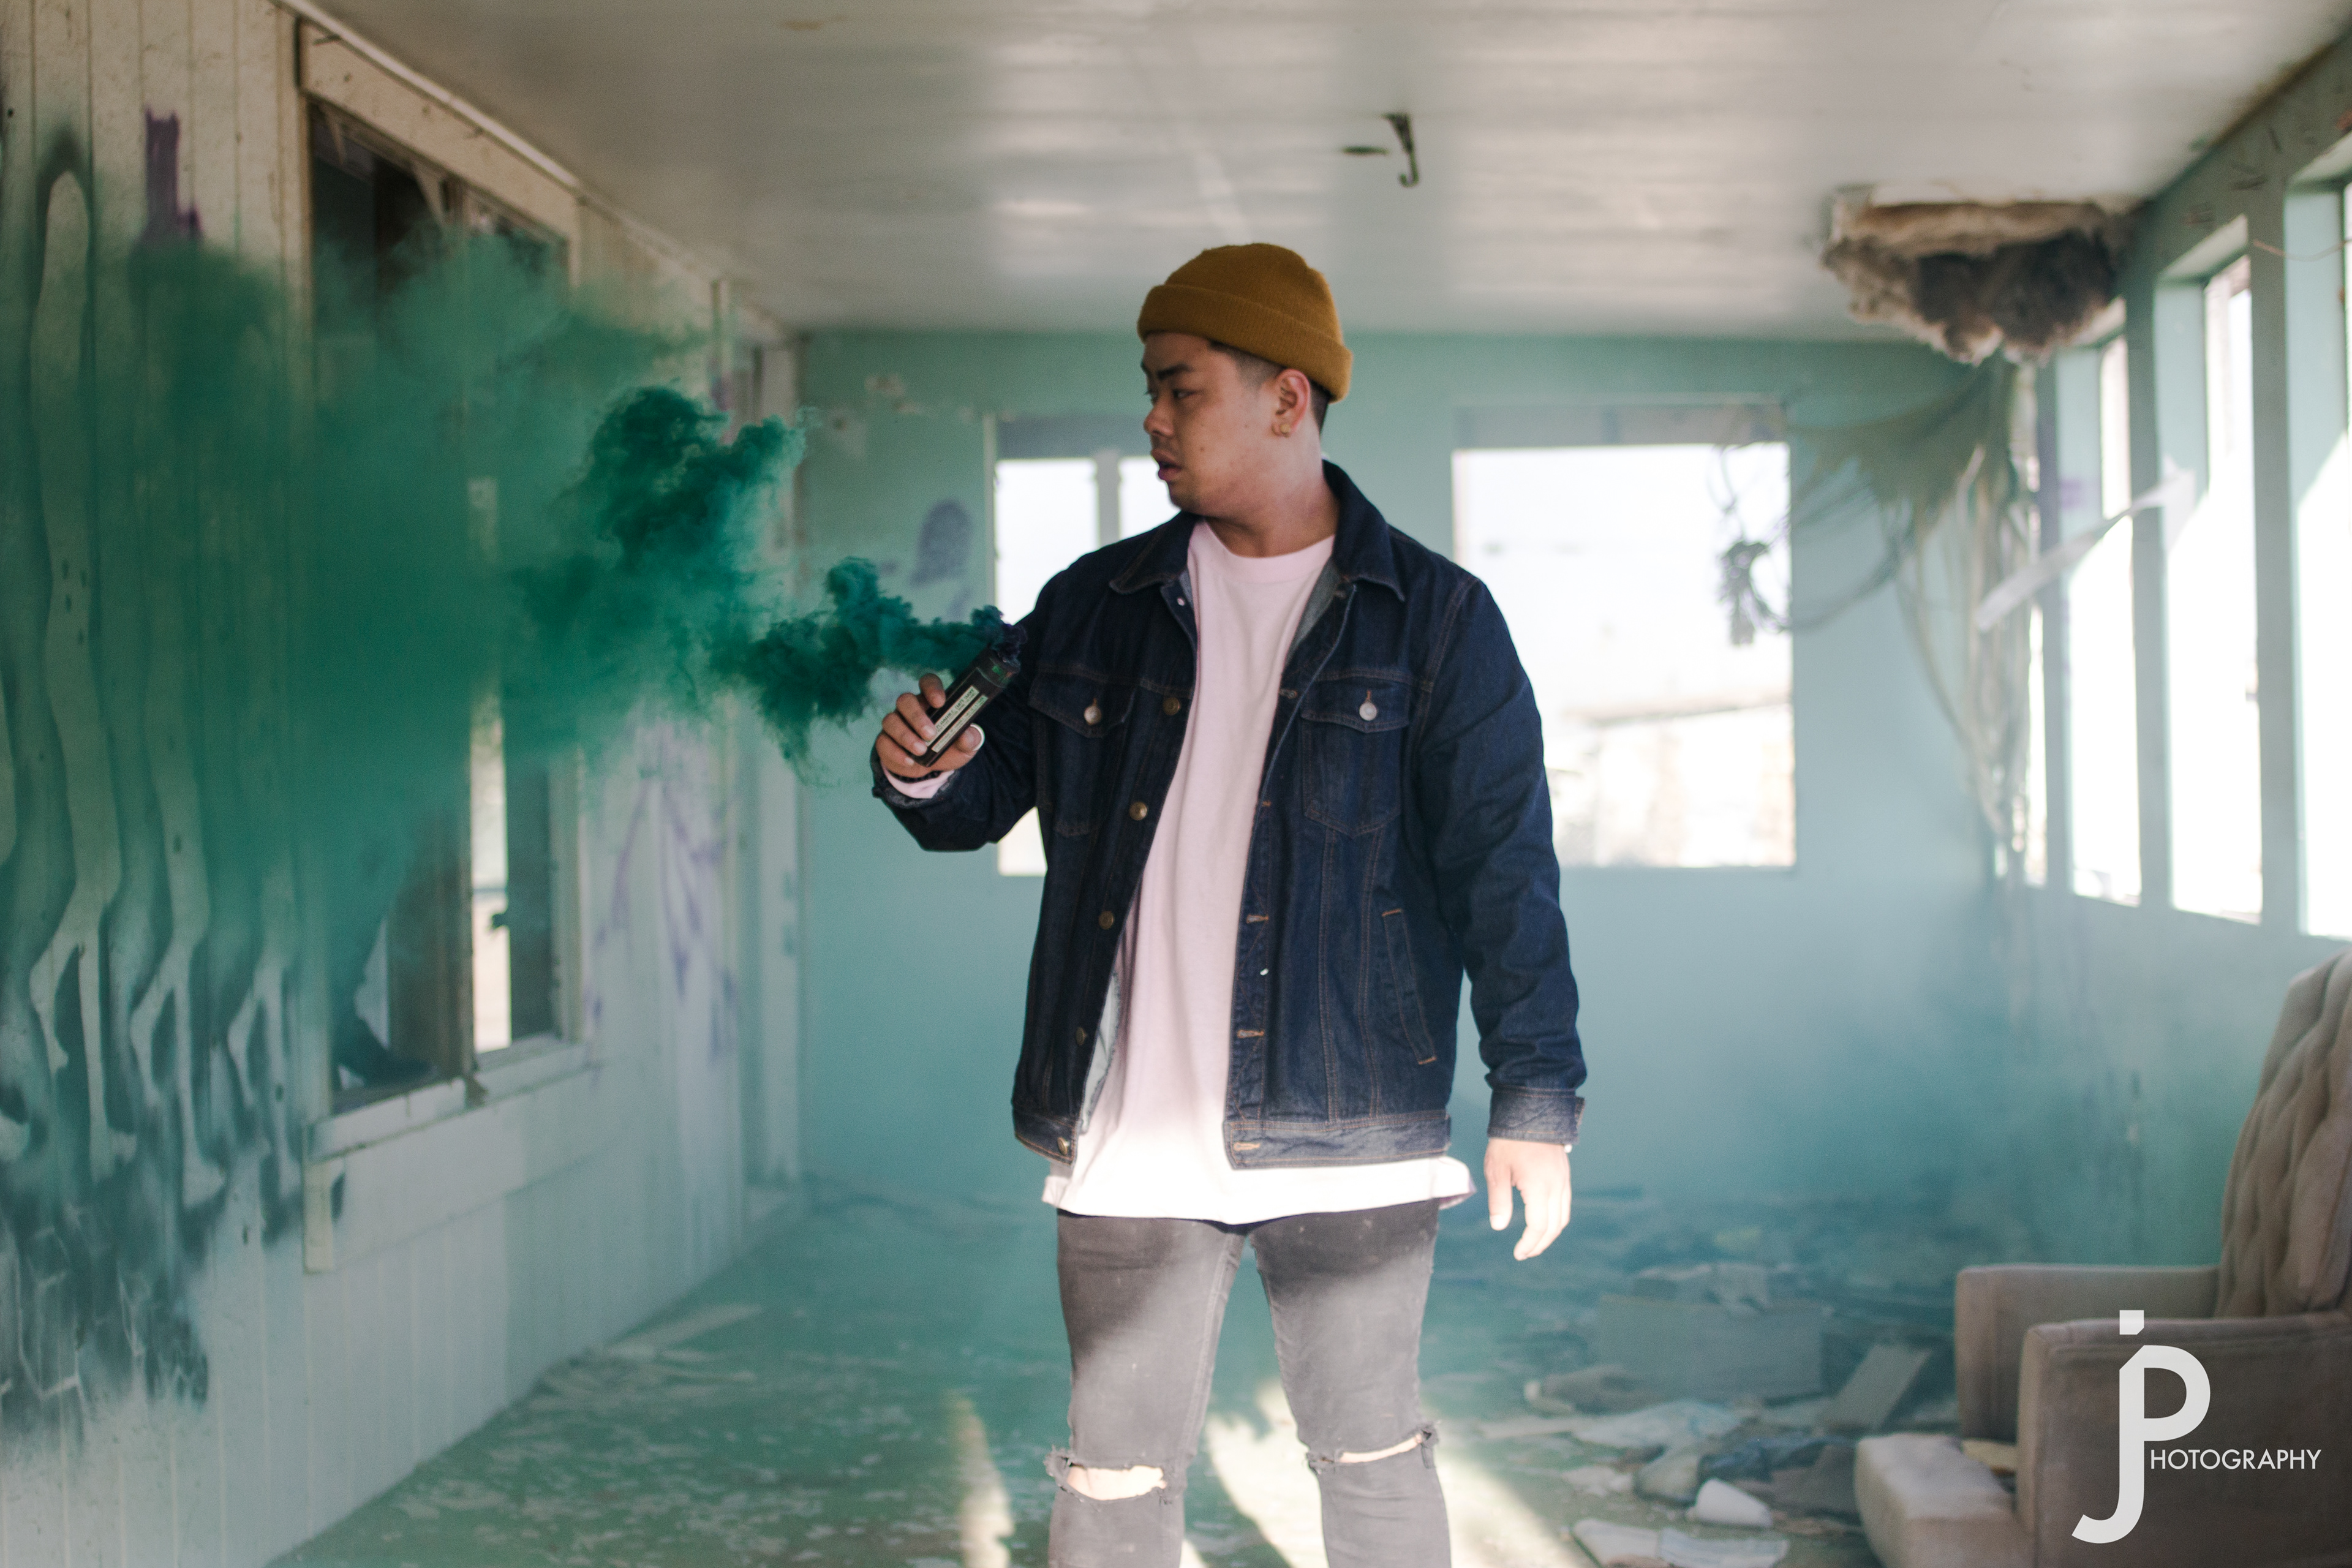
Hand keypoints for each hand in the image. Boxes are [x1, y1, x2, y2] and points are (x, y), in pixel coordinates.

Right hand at [876, 672, 984, 779]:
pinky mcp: (885, 741)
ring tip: (921, 750)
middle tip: (931, 734)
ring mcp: (895, 723)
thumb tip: (966, 737)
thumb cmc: (947, 750)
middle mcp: (910, 708)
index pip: (927, 683)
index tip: (940, 702)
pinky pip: (883, 742)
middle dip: (917, 716)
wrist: (929, 770)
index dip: (931, 688)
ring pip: (891, 720)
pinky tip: (909, 761)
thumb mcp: (964, 748)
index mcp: (930, 702)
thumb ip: (970, 740)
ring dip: (905, 736)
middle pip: (905, 700)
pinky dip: (896, 752)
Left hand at [1485, 1138, 1570, 1259]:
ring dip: (1550, 1234)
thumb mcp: (1497, 1170)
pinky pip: (1565, 1204)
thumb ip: (1499, 1200)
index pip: (1538, 1226)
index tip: (1517, 1253)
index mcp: (1539, 1187)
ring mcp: (1563, 1180)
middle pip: (1554, 1226)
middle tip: (1525, 1253)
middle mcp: (1557, 1186)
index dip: (1529, 1243)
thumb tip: (1499, 1226)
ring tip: (1534, 1242)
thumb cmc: (1508, 1142)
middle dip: (1540, 1244)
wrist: (1530, 1113)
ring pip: (1563, 1217)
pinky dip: (1556, 1219)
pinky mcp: (1564, 1175)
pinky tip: (1543, 1221)